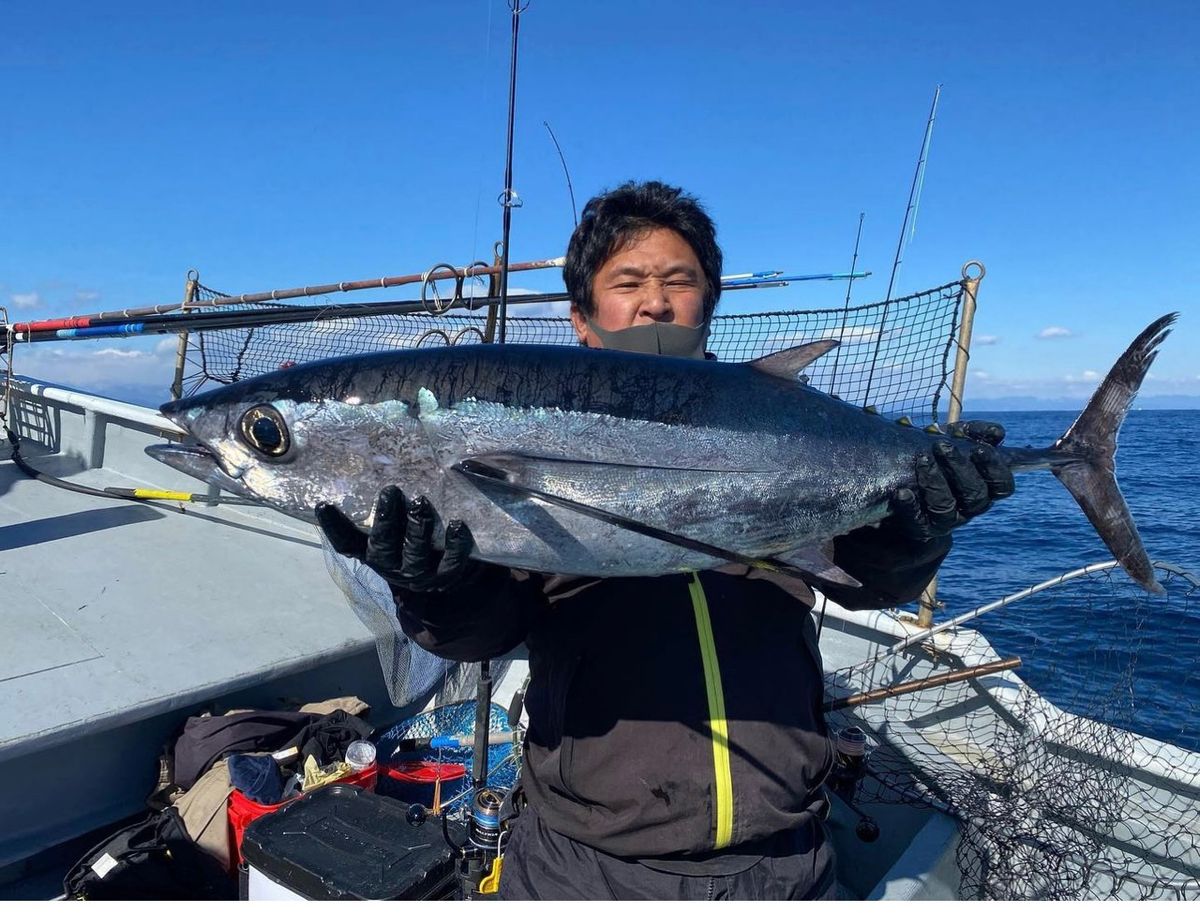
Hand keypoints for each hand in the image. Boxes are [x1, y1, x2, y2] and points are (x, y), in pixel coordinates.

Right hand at [315, 486, 480, 595]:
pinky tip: (457, 525)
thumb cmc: (410, 539)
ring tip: (420, 503)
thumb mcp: (392, 527)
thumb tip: (379, 459)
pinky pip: (451, 562)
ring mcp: (418, 573)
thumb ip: (384, 505)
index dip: (334, 527)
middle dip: (386, 520)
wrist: (444, 573)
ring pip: (415, 554)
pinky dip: (455, 544)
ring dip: (417, 528)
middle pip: (383, 546)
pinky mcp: (446, 575)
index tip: (323, 505)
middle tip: (390, 491)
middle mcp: (391, 565)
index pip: (346, 543)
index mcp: (372, 552)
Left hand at [823, 421, 1013, 608]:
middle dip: (960, 467)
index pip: (1002, 486)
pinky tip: (902, 493)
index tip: (979, 446)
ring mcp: (943, 522)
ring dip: (936, 482)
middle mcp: (966, 509)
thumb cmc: (930, 467)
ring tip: (922, 460)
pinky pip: (917, 523)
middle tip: (941, 445)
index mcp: (981, 490)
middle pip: (976, 495)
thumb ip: (968, 437)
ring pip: (947, 507)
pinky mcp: (918, 530)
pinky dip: (910, 507)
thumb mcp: (949, 447)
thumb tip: (990, 431)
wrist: (898, 505)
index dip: (995, 467)